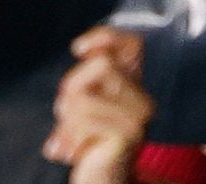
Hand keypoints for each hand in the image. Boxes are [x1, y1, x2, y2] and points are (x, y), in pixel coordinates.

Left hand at [45, 28, 151, 183]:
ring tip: (67, 134)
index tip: (77, 49)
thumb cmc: (87, 139)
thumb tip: (83, 47)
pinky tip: (70, 150)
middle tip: (62, 109)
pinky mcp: (128, 136)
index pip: (133, 44)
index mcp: (135, 86)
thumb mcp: (84, 102)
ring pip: (86, 95)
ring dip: (66, 117)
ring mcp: (138, 118)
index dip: (105, 37)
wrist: (99, 181)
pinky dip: (68, 134)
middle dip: (72, 84)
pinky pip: (84, 119)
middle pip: (102, 63)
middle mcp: (143, 99)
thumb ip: (86, 76)